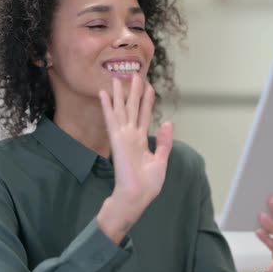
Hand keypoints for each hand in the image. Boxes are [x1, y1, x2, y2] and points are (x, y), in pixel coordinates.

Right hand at [96, 74, 172, 242]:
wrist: (137, 196)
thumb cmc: (147, 184)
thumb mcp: (161, 160)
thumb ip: (164, 142)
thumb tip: (168, 122)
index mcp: (141, 141)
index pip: (144, 115)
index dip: (146, 101)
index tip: (149, 86)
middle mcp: (131, 136)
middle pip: (132, 108)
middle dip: (134, 92)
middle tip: (134, 74)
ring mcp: (123, 136)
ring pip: (122, 109)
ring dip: (120, 93)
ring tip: (118, 77)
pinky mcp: (116, 139)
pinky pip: (111, 119)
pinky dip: (107, 105)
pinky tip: (104, 93)